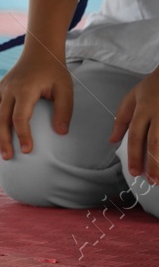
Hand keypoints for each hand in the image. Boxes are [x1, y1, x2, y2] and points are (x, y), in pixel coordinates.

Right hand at [0, 48, 73, 159]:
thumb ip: (64, 111)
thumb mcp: (65, 89)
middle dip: (2, 139)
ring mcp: (0, 88)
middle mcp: (8, 89)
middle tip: (7, 157)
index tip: (27, 151)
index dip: (22, 135)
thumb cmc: (55, 72)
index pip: (19, 117)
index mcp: (24, 90)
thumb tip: (60, 133)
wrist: (40, 51)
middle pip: (0, 118)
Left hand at [110, 66, 158, 183]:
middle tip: (150, 181)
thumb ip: (122, 118)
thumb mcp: (133, 96)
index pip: (136, 135)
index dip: (135, 155)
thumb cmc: (154, 86)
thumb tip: (113, 140)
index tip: (135, 172)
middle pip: (155, 142)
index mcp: (144, 109)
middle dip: (152, 164)